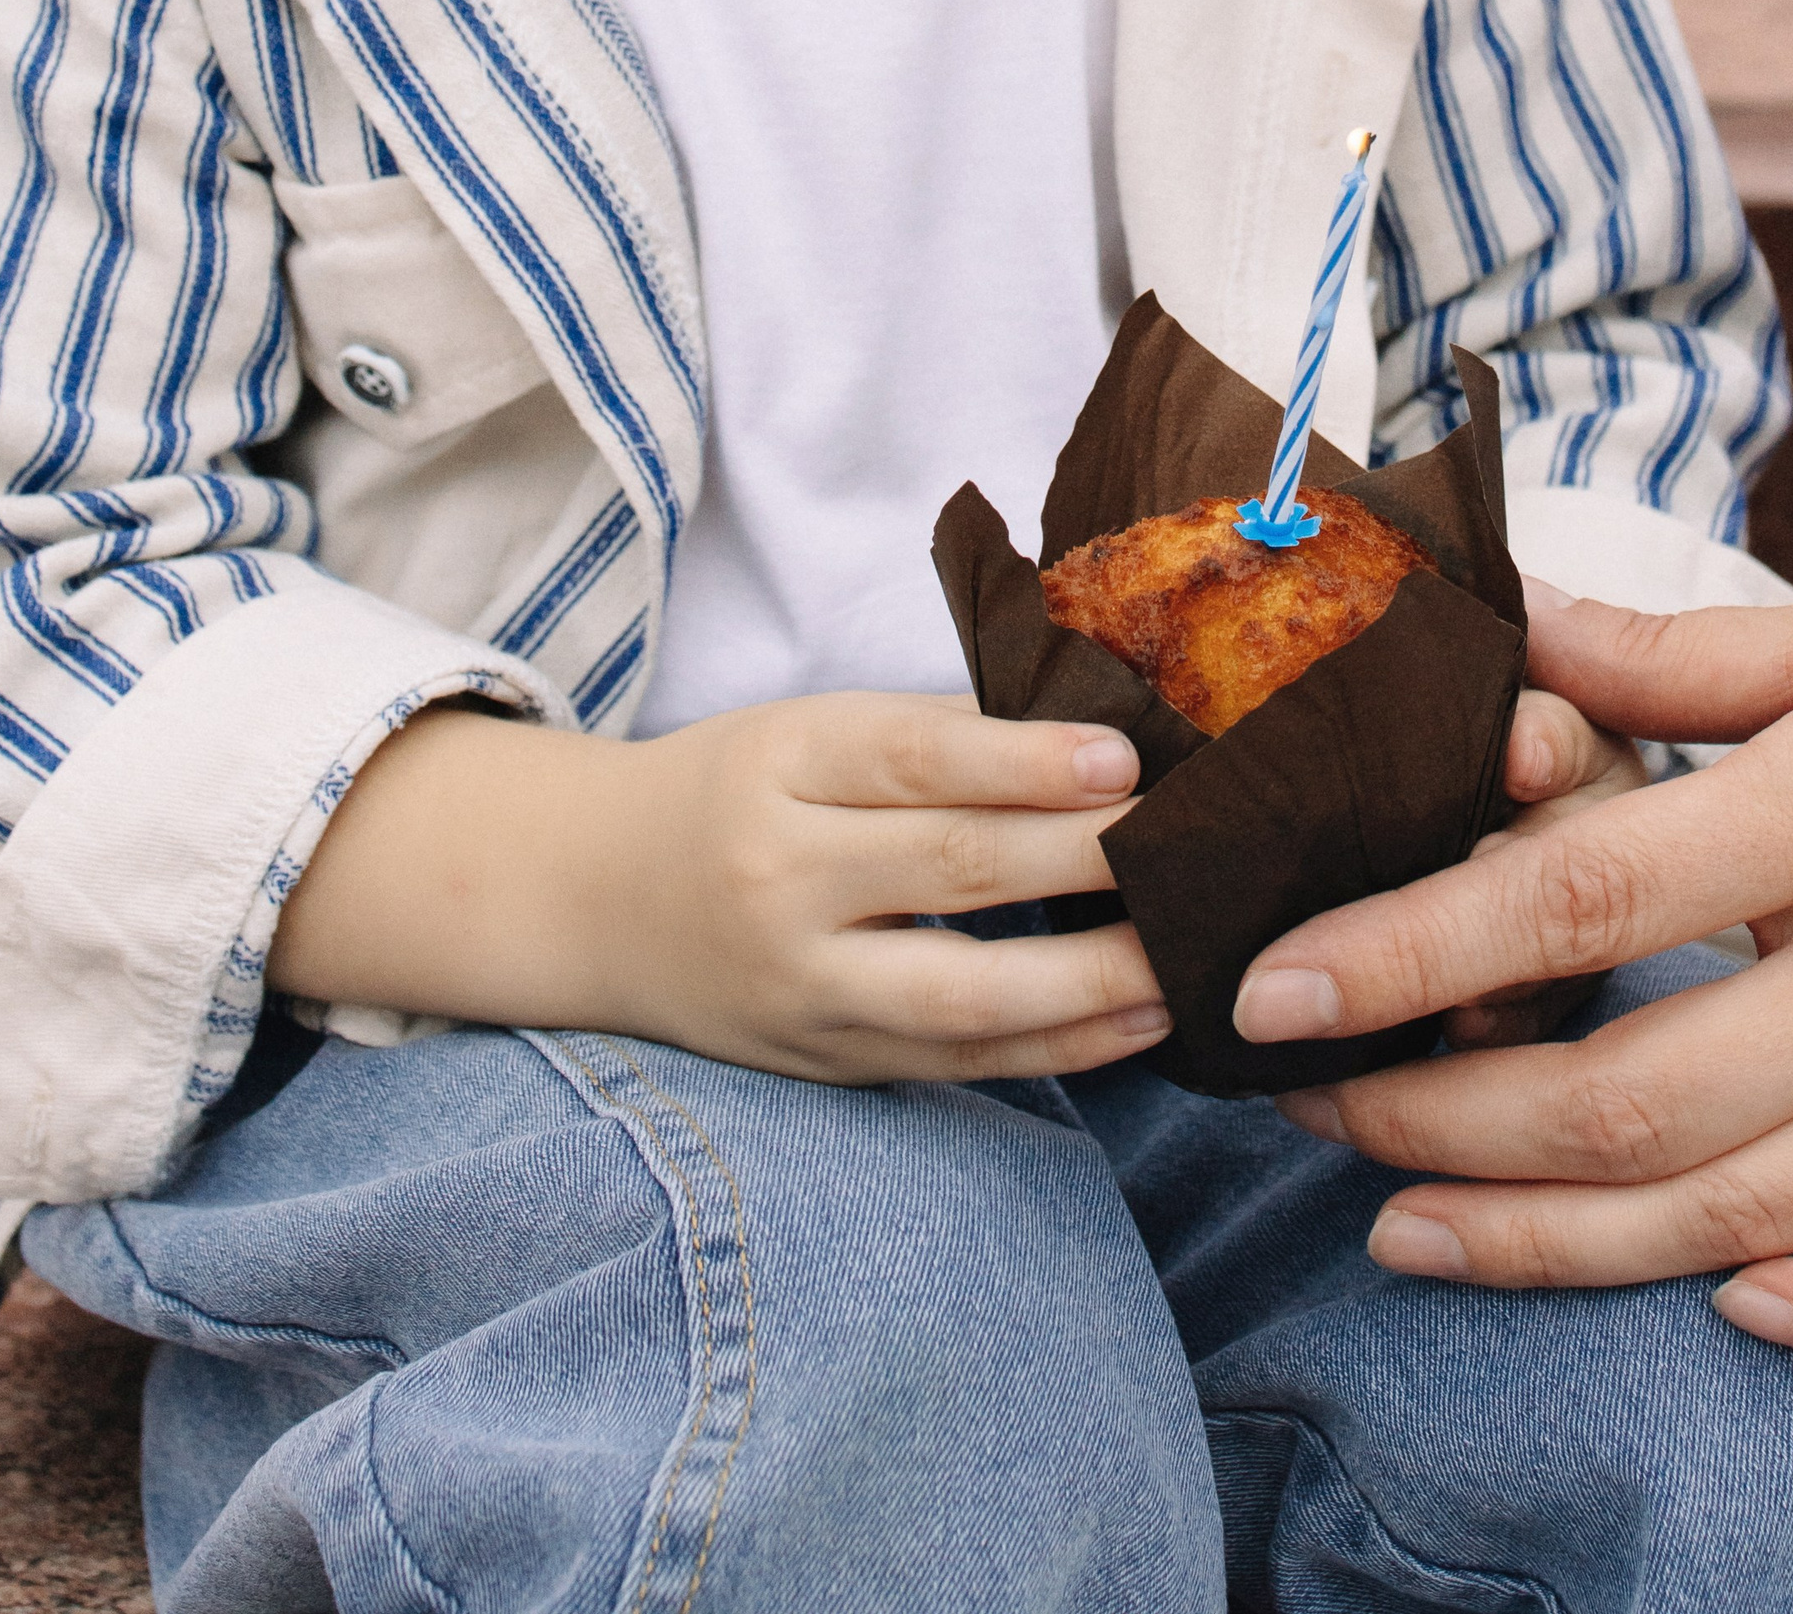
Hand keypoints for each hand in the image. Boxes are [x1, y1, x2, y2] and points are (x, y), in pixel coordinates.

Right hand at [274, 691, 1169, 1080]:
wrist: (598, 899)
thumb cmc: (736, 790)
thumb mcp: (805, 732)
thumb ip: (934, 735)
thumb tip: (1095, 732)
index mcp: (781, 767)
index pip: (914, 760)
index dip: (1025, 759)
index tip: (1127, 757)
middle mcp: (782, 880)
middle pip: (953, 870)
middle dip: (1088, 861)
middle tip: (1194, 846)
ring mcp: (802, 987)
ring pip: (961, 992)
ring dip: (1091, 979)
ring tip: (1187, 957)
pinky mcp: (826, 1060)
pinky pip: (956, 1060)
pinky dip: (1055, 1046)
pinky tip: (1137, 1021)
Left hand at [1231, 540, 1792, 1374]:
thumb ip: (1685, 650)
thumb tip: (1510, 630)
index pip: (1582, 898)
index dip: (1407, 947)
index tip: (1272, 984)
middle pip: (1639, 1095)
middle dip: (1443, 1123)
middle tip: (1311, 1113)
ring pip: (1759, 1212)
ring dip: (1566, 1243)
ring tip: (1414, 1233)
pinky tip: (1735, 1312)